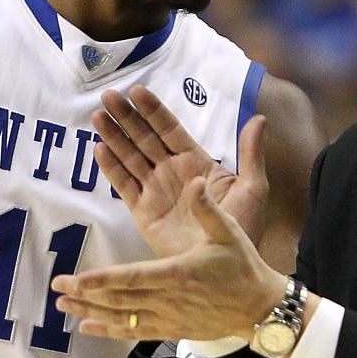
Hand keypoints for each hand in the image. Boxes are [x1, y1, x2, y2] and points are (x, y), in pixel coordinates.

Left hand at [53, 176, 285, 340]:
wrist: (260, 307)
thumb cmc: (243, 266)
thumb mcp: (229, 232)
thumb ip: (208, 208)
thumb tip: (195, 180)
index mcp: (177, 273)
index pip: (130, 278)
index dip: (100, 280)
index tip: (75, 279)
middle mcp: (168, 299)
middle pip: (118, 300)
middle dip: (85, 295)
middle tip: (57, 289)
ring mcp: (168, 318)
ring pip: (122, 318)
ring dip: (91, 312)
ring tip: (63, 308)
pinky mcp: (171, 330)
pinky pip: (134, 332)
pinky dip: (109, 331)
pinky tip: (87, 328)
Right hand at [94, 86, 269, 257]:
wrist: (226, 267)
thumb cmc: (244, 228)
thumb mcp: (253, 188)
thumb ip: (252, 154)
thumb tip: (259, 118)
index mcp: (196, 162)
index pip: (170, 130)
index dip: (153, 111)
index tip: (137, 91)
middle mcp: (172, 172)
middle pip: (144, 138)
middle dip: (127, 117)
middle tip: (108, 95)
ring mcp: (155, 190)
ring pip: (130, 157)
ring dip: (114, 136)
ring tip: (98, 116)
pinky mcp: (143, 212)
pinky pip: (124, 186)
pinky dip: (112, 168)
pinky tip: (100, 149)